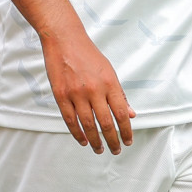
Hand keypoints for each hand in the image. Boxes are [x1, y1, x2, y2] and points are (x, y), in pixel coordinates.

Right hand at [41, 28, 134, 153]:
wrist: (65, 40)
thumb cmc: (89, 55)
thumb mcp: (110, 72)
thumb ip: (120, 94)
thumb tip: (130, 114)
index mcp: (110, 83)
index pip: (121, 113)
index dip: (126, 130)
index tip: (128, 141)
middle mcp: (94, 90)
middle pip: (106, 122)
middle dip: (113, 140)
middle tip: (116, 150)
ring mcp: (76, 94)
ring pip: (88, 125)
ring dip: (95, 140)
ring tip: (100, 149)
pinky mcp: (60, 95)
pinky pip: (70, 120)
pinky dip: (77, 133)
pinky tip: (84, 141)